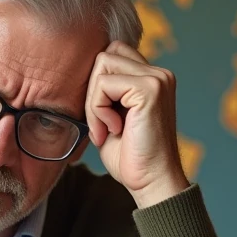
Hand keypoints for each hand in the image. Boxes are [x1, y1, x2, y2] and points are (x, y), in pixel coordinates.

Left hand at [85, 41, 189, 207]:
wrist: (151, 181)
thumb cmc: (130, 156)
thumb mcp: (111, 117)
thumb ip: (103, 93)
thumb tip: (77, 74)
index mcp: (152, 78)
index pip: (112, 54)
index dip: (98, 84)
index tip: (102, 118)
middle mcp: (158, 73)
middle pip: (105, 55)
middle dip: (93, 90)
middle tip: (101, 125)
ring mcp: (157, 79)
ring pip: (102, 65)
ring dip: (94, 101)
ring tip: (107, 128)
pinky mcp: (149, 89)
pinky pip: (104, 83)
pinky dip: (98, 109)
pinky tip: (113, 130)